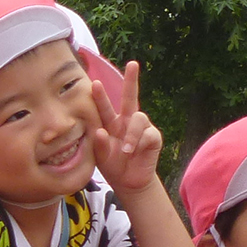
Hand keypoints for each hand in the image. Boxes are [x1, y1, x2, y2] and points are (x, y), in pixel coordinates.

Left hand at [88, 60, 164, 199]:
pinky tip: (134, 153)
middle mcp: (127, 121)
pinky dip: (139, 144)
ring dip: (131, 135)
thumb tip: (100, 131)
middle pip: (130, 97)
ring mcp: (142, 127)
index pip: (105, 106)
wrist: (128, 182)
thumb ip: (99, 145)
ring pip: (139, 118)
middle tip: (133, 64)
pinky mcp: (153, 137)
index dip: (100, 94)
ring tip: (126, 150)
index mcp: (111, 123)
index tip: (93, 81)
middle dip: (132, 80)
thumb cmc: (112, 165)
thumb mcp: (101, 157)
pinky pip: (147, 134)